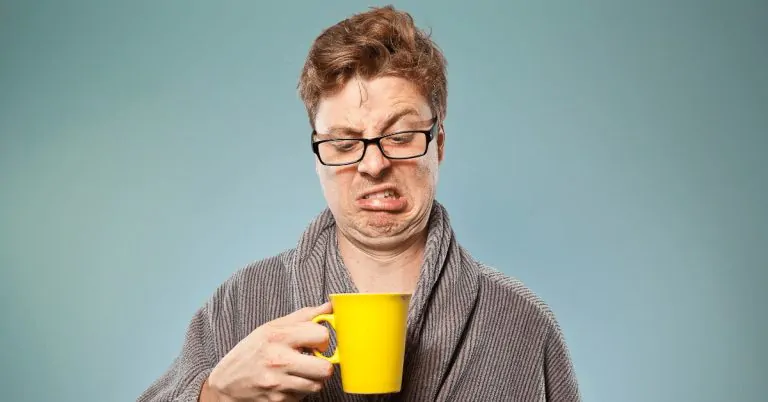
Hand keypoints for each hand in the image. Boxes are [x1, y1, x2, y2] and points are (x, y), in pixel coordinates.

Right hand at [203, 303, 334, 401]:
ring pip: (317, 385)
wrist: (226, 383)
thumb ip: (303, 317)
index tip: (316, 342)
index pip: (321, 335)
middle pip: (325, 368)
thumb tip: (329, 307)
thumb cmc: (251, 351)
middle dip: (324, 365)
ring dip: (313, 379)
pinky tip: (288, 382)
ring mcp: (278, 383)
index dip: (323, 339)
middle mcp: (278, 360)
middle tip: (314, 361)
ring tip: (300, 372)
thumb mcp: (271, 327)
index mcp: (278, 336)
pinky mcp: (278, 401)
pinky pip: (303, 396)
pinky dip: (299, 391)